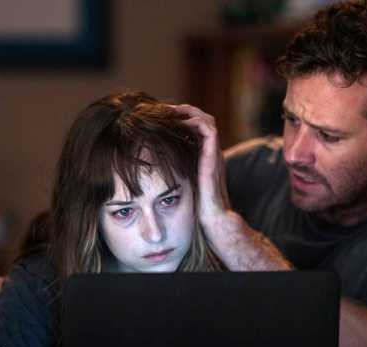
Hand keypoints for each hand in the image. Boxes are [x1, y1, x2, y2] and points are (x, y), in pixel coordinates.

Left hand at [172, 104, 230, 222]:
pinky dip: (194, 121)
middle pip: (201, 119)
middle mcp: (211, 150)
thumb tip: (152, 164)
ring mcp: (214, 152)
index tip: (161, 117)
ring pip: (206, 119)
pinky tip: (178, 121)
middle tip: (163, 109)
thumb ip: (174, 170)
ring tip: (170, 110)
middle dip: (183, 112)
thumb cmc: (195, 204)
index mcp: (205, 155)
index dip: (180, 119)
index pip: (196, 127)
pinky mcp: (214, 155)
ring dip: (188, 112)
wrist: (212, 216)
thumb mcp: (181, 181)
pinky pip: (208, 129)